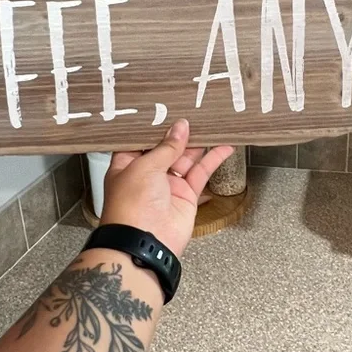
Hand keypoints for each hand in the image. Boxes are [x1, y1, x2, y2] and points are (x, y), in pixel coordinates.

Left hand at [100, 119, 233, 256]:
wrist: (146, 244)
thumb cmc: (133, 203)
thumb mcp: (145, 166)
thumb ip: (166, 146)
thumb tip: (181, 127)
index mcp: (127, 165)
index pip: (141, 140)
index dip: (155, 125)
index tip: (168, 108)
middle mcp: (147, 174)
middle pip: (166, 147)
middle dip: (180, 132)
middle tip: (196, 111)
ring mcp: (168, 185)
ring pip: (186, 158)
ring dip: (199, 143)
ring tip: (213, 123)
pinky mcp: (186, 195)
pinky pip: (200, 173)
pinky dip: (213, 160)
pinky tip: (224, 146)